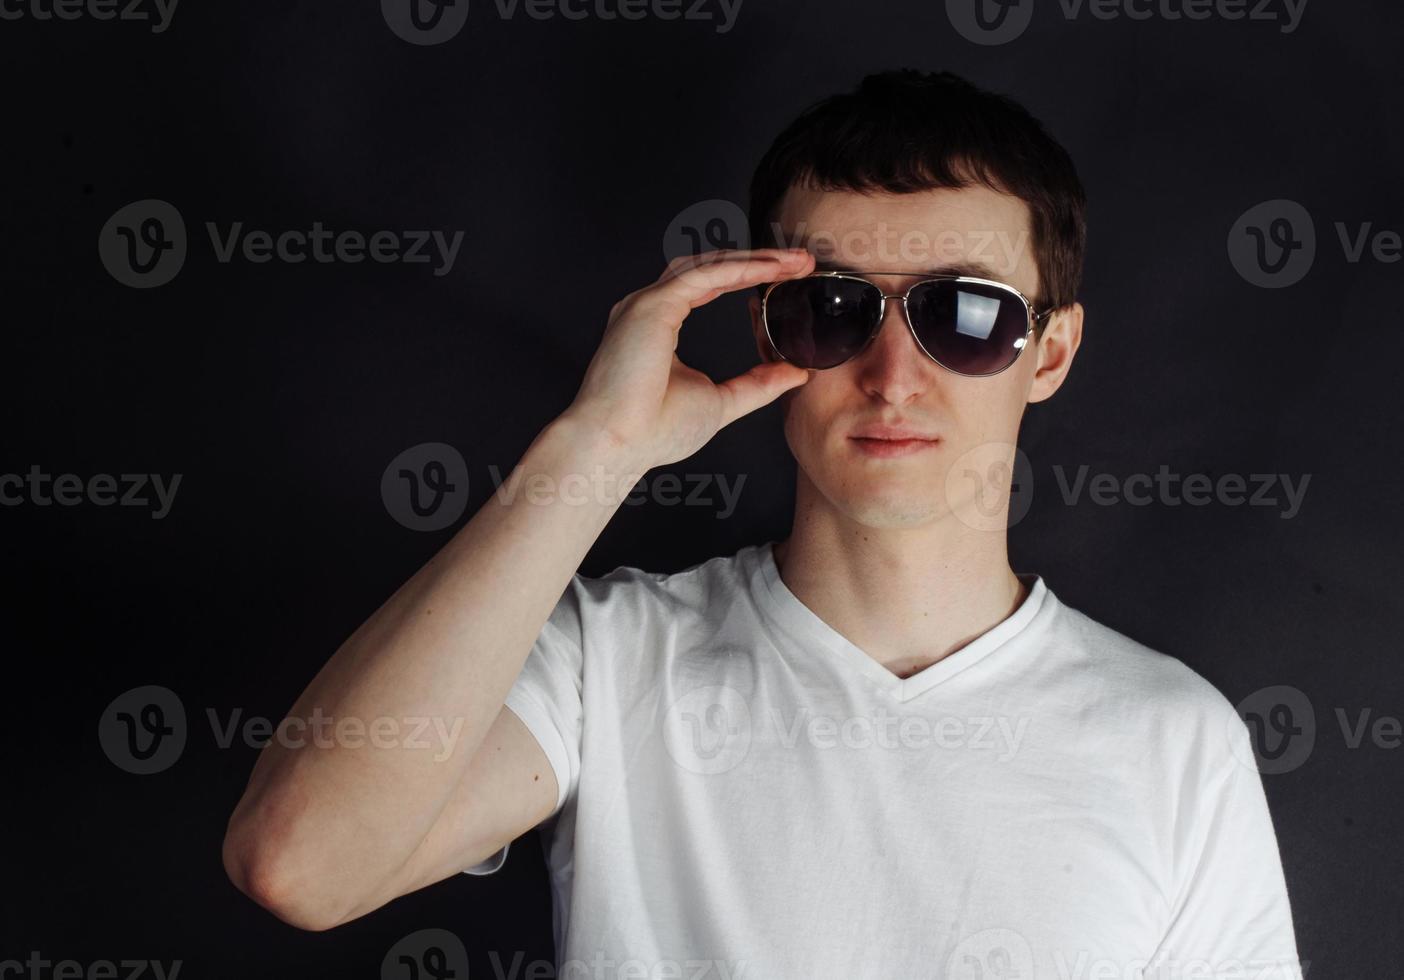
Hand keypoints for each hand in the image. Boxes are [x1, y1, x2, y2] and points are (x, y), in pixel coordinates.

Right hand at [561, 248, 815, 468]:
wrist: (615, 446)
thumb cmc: (651, 432)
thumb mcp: (721, 402)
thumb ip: (757, 384)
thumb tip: (794, 373)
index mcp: (659, 326)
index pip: (708, 286)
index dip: (748, 277)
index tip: (788, 276)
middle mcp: (649, 308)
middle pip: (710, 268)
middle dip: (758, 261)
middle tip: (801, 262)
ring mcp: (647, 303)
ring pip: (707, 265)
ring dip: (753, 259)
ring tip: (794, 262)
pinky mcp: (652, 306)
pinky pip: (704, 276)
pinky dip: (740, 269)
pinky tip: (770, 269)